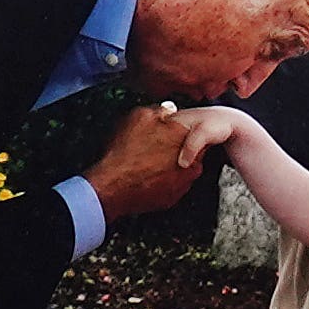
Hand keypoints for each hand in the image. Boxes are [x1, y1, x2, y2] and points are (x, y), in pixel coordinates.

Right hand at [84, 99, 211, 218]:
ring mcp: (182, 182)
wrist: (113, 185)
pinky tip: (148, 175)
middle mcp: (190, 162)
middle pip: (190, 151)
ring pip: (182, 170)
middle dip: (178, 148)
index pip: (195, 131)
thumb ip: (160, 110)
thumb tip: (168, 110)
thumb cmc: (125, 152)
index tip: (172, 131)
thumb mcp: (140, 116)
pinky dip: (163, 181)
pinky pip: (172, 185)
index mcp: (186, 138)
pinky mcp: (172, 198)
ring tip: (150, 162)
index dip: (181, 130)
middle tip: (159, 146)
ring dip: (171, 166)